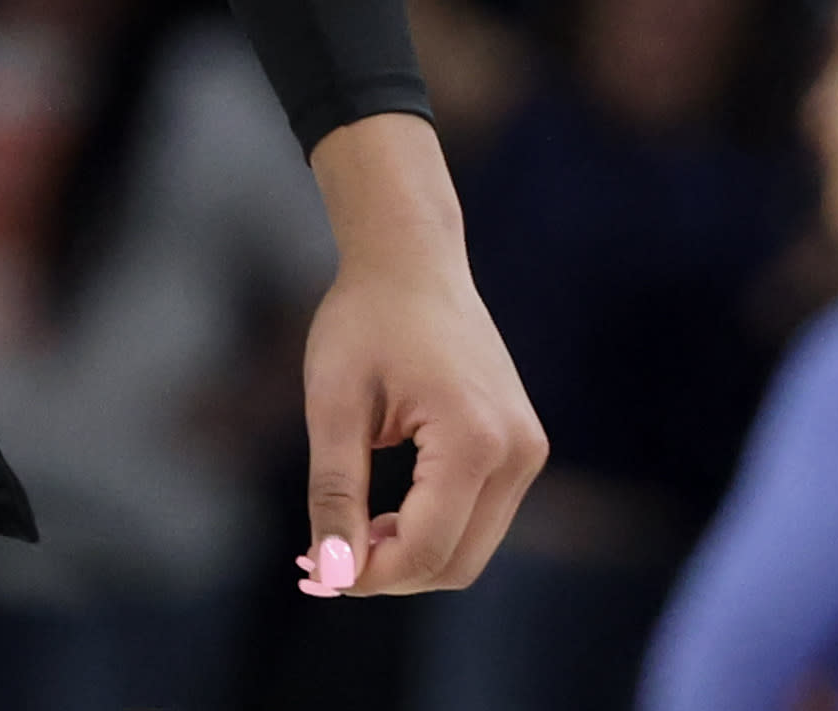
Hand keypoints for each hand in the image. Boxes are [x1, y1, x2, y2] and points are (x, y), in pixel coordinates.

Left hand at [296, 113, 546, 595]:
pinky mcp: (520, 449)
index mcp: (474, 440)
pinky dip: (430, 531)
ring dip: (409, 557)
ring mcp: (527, 452)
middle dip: (389, 575)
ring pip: (471, 548)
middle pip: (458, 563)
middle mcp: (517, 454)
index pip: (428, 548)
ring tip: (342, 538)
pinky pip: (478, 518)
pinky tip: (377, 519)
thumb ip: (335, 493)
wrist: (411, 261)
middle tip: (320, 567)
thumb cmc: (363, 321)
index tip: (310, 574)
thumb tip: (331, 571)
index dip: (367, 575)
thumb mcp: (333, 405)